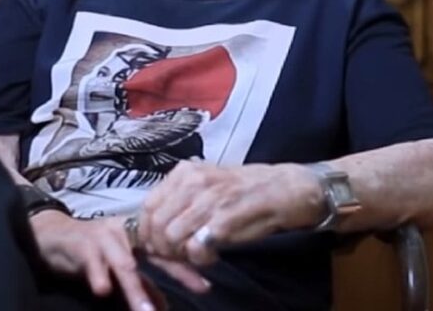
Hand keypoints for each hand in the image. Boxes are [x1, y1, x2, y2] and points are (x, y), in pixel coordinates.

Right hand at [29, 210, 209, 310]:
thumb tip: (165, 306)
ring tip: (146, 310)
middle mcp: (126, 233)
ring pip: (124, 263)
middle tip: (192, 291)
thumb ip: (142, 284)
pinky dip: (98, 275)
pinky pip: (93, 262)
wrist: (53, 236)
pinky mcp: (83, 244)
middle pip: (153, 254)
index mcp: (137, 236)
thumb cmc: (91, 253)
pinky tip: (103, 290)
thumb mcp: (118, 267)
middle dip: (173, 273)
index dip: (185, 267)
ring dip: (135, 288)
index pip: (166, 251)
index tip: (205, 285)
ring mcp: (105, 237)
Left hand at [139, 161, 322, 264]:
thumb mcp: (207, 185)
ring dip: (182, 255)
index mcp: (185, 172)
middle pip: (157, 225)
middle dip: (163, 249)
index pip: (147, 207)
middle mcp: (194, 181)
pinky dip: (200, 259)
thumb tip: (154, 226)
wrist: (285, 188)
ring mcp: (210, 198)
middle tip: (181, 255)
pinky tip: (213, 255)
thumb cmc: (245, 189)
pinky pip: (197, 248)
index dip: (148, 233)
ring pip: (173, 237)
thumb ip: (180, 199)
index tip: (159, 246)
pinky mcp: (227, 217)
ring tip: (199, 254)